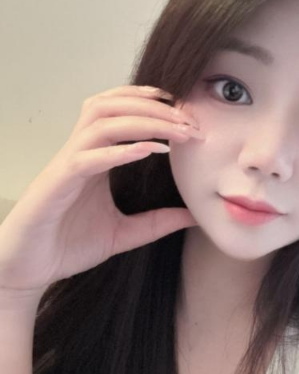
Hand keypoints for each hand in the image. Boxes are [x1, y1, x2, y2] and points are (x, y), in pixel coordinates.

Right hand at [0, 84, 203, 296]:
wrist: (29, 270)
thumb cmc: (68, 247)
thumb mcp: (124, 234)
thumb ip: (157, 222)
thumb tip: (194, 215)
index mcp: (94, 158)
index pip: (118, 112)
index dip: (149, 103)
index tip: (184, 111)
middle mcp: (80, 153)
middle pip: (111, 107)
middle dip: (153, 108)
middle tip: (188, 122)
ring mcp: (67, 166)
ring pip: (100, 122)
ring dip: (141, 121)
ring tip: (174, 132)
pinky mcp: (56, 184)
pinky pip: (87, 158)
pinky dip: (118, 151)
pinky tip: (147, 151)